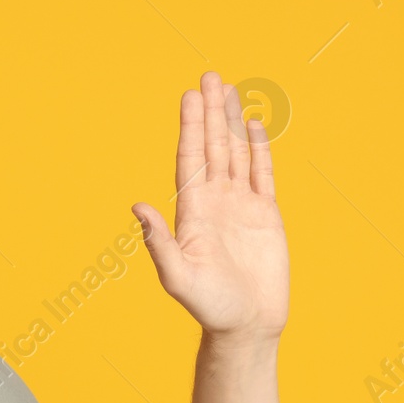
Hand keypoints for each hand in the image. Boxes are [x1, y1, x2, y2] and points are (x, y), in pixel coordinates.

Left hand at [132, 71, 289, 344]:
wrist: (246, 327)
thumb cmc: (209, 307)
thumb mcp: (177, 277)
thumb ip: (158, 242)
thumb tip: (137, 207)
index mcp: (192, 212)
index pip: (190, 159)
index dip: (190, 126)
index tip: (188, 96)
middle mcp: (215, 202)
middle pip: (212, 147)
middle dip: (210, 112)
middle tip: (209, 75)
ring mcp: (241, 206)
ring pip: (236, 154)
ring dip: (232, 122)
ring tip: (229, 89)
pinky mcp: (266, 216)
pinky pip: (262, 175)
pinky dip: (258, 149)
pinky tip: (253, 125)